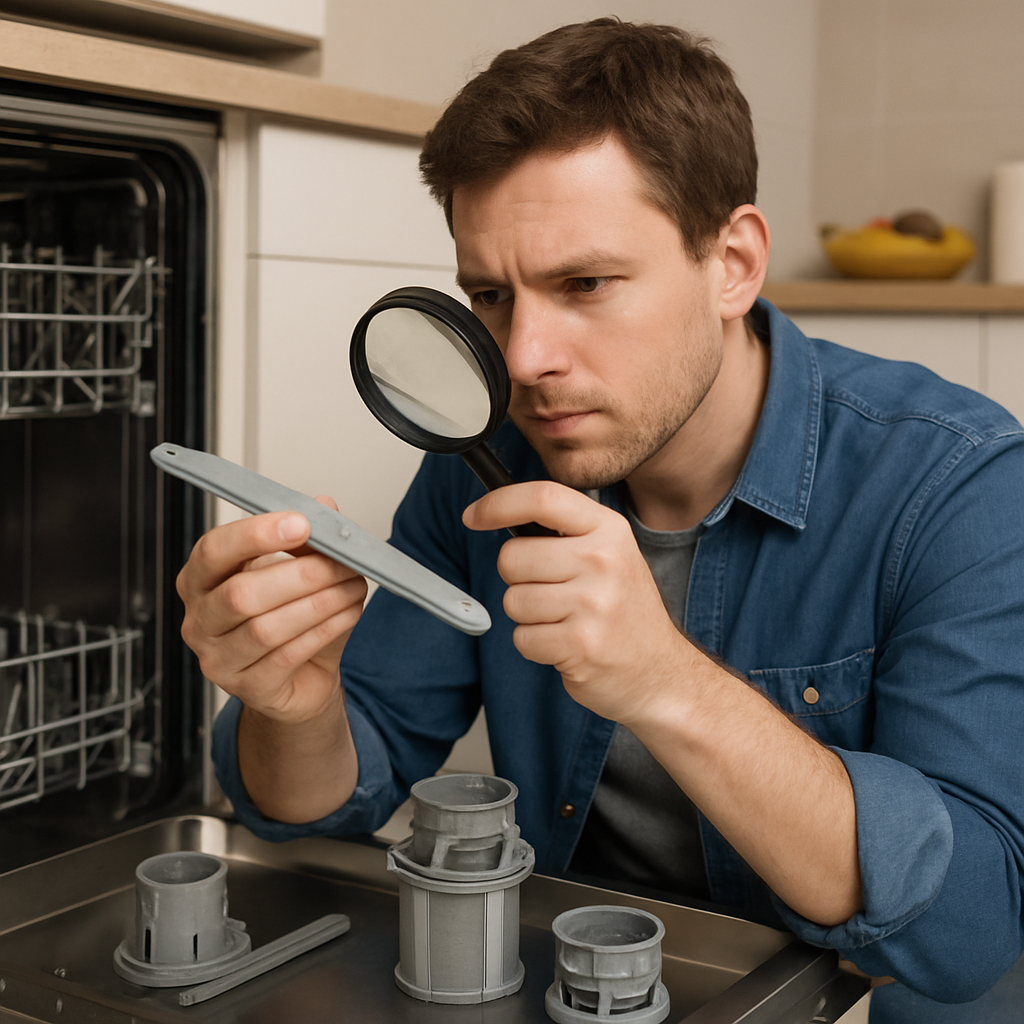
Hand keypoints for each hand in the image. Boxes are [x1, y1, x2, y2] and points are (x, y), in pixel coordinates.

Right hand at [177, 499, 366, 724]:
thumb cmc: (291, 618)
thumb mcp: (299, 569)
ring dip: (319, 603)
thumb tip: (324, 506)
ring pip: (265, 628)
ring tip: (354, 586)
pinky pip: (286, 656)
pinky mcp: (247, 688)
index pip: (213, 551)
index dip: (255, 534)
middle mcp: (199, 621)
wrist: (304, 676)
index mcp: (200, 580)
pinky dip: (324, 630)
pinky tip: (348, 613)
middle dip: (300, 574)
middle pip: (241, 594)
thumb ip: (308, 538)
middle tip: (342, 562)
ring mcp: (218, 659)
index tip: (300, 523)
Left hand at [463, 481, 688, 724]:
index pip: (542, 498)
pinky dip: (535, 646)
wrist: (659, 670)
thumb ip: (564, 531)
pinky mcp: (581, 645)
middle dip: (517, 578)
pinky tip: (565, 644)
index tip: (474, 515)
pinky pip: (522, 638)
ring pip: (513, 601)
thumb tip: (499, 511)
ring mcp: (594, 604)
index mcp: (609, 530)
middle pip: (513, 557)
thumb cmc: (622, 609)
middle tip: (550, 591)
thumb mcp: (610, 552)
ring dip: (528, 616)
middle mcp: (604, 561)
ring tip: (565, 621)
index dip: (498, 504)